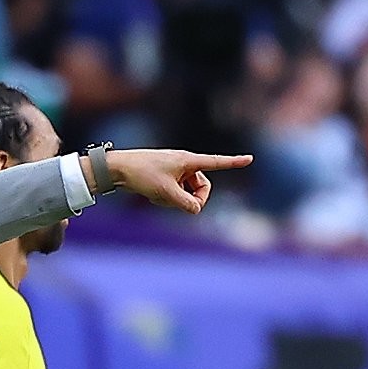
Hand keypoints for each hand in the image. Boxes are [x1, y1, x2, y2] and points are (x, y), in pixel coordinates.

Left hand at [105, 150, 252, 213]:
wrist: (118, 169)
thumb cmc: (142, 176)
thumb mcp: (166, 194)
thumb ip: (186, 204)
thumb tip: (196, 210)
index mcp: (188, 161)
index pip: (216, 162)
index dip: (234, 162)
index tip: (250, 158)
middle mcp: (184, 163)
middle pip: (202, 186)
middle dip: (194, 199)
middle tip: (180, 205)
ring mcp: (174, 170)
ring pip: (187, 191)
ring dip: (178, 200)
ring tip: (159, 198)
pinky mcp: (165, 177)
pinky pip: (175, 192)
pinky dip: (169, 198)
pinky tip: (154, 198)